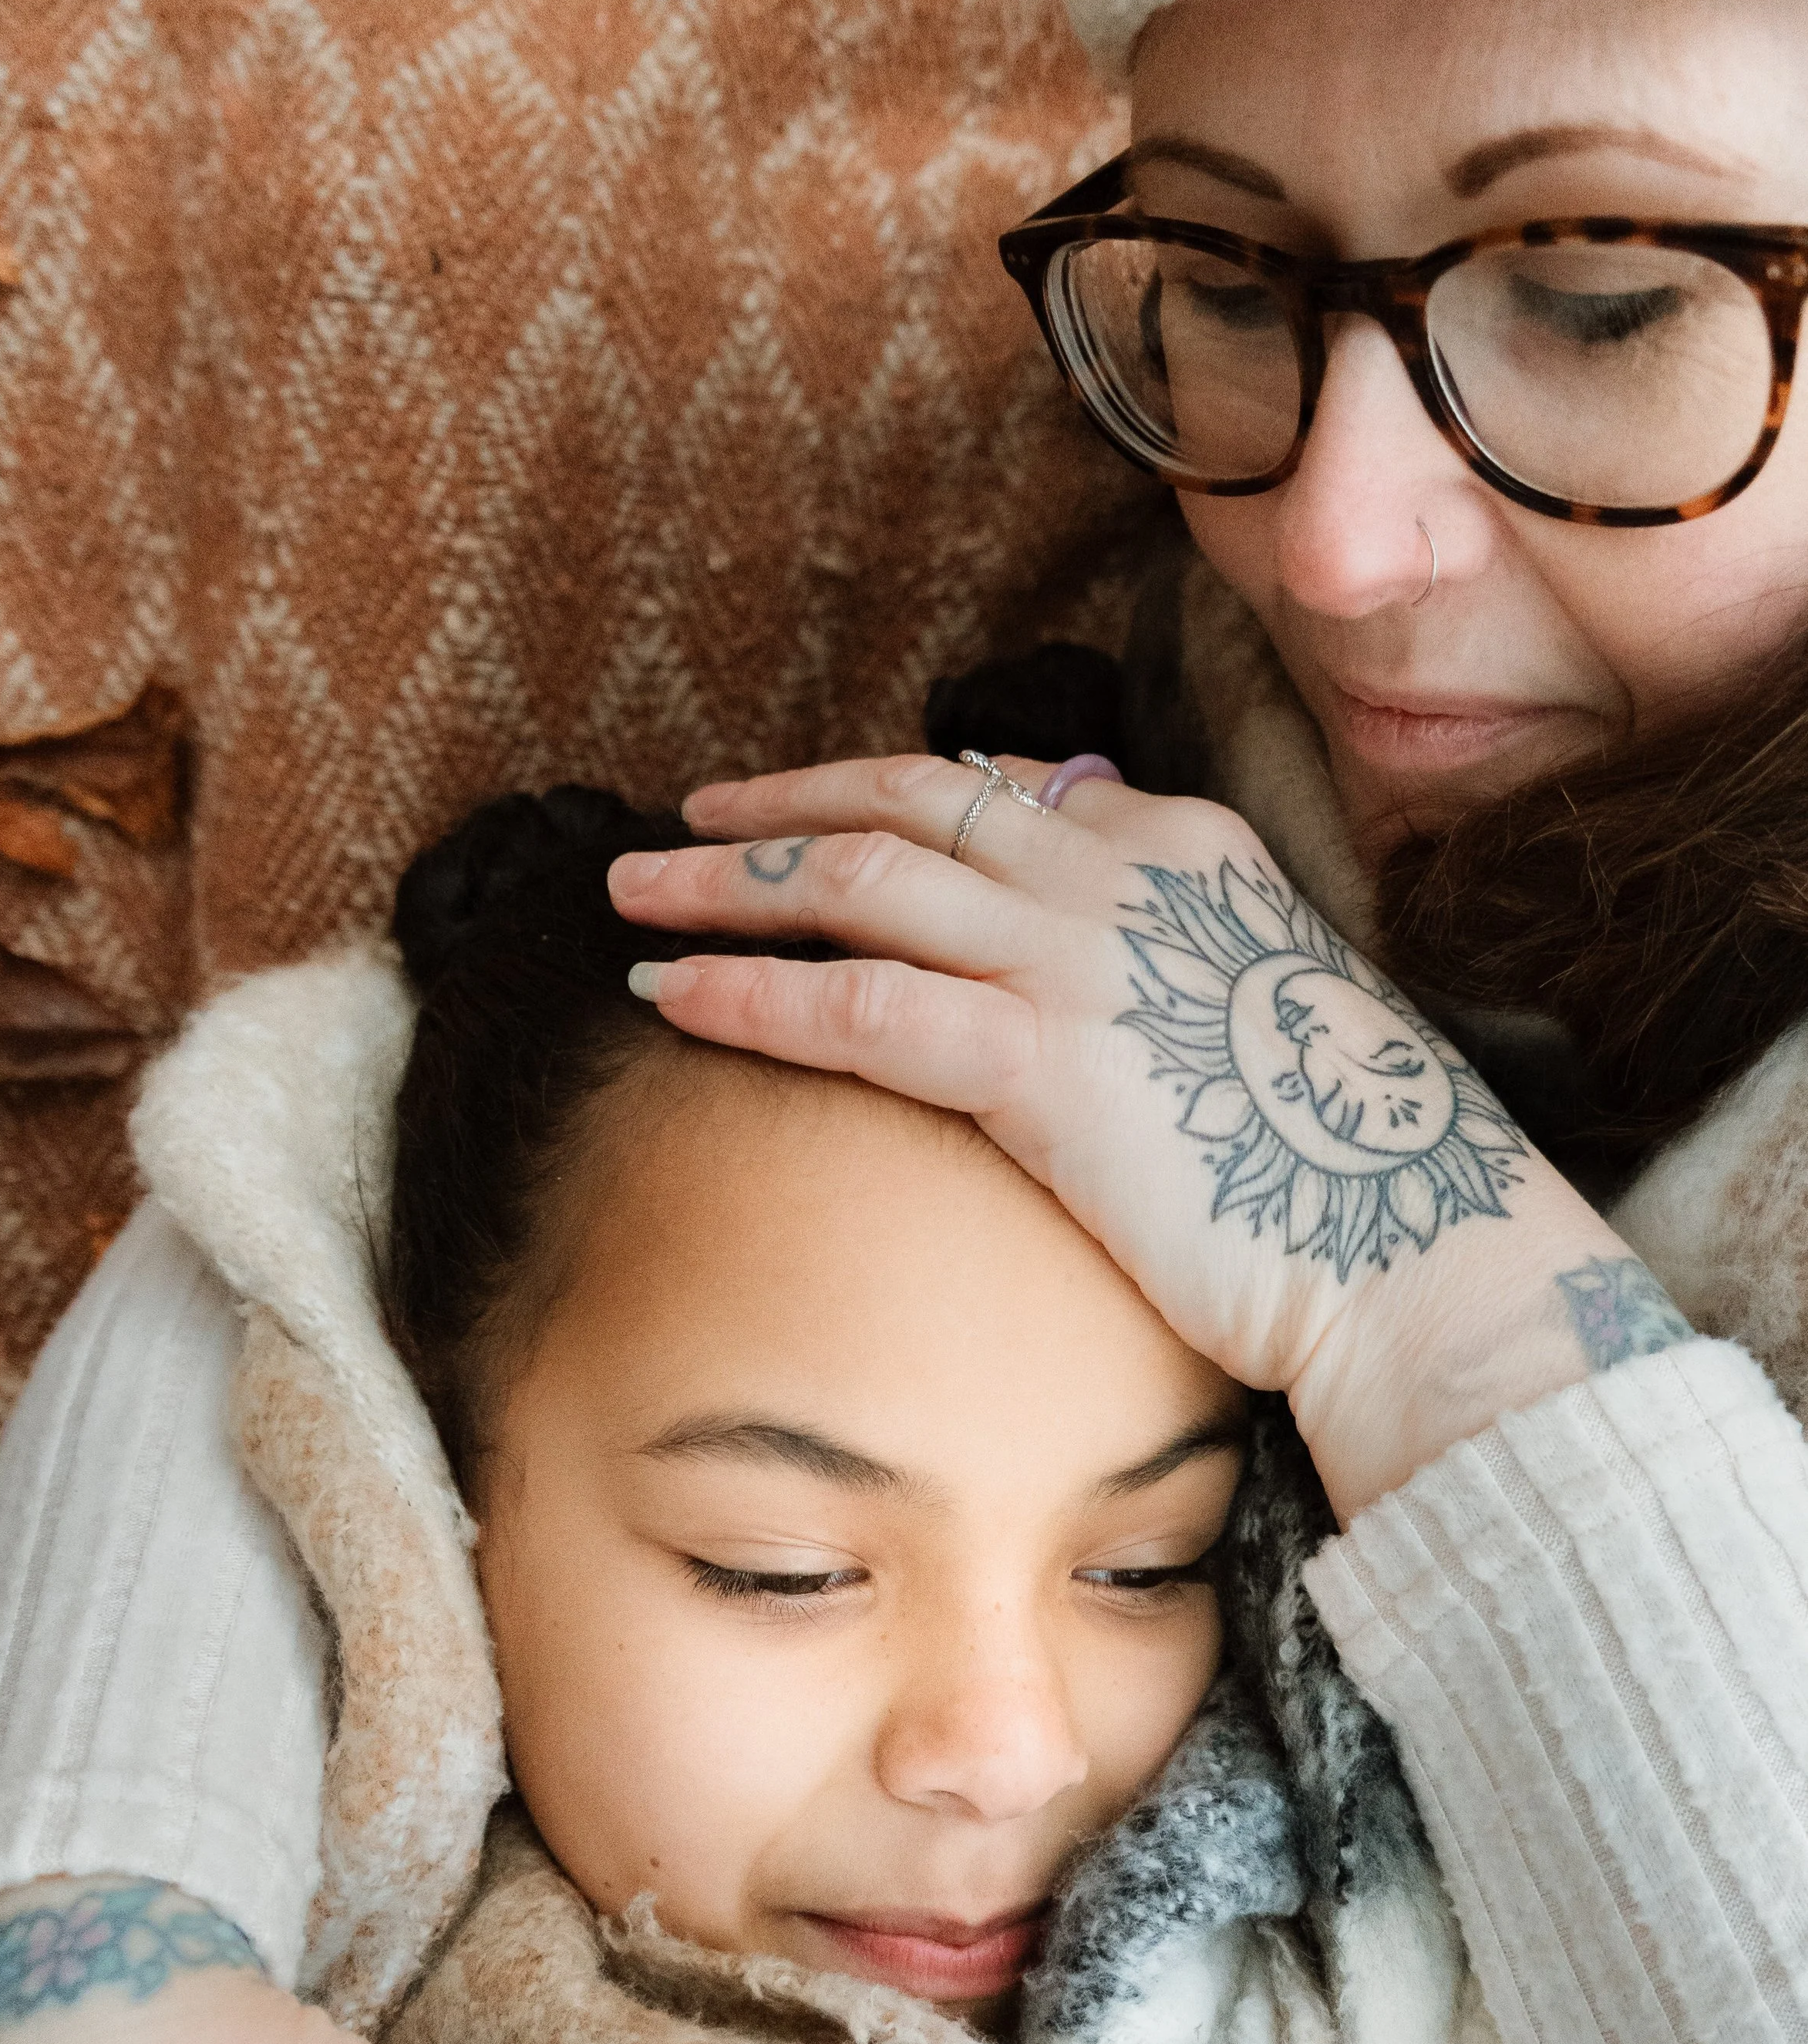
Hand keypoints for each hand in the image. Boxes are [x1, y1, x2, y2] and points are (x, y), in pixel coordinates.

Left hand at [609, 753, 1639, 1516]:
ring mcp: (1078, 956)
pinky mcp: (1039, 1059)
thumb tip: (1061, 972)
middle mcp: (1121, 869)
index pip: (998, 792)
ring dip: (727, 884)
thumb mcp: (1255, 1019)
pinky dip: (748, 992)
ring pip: (858, 880)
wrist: (1412, 1251)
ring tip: (631, 895)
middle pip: (907, 803)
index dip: (880, 797)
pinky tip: (669, 996)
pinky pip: (854, 1001)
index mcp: (1181, 847)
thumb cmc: (1341, 1168)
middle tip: (680, 826)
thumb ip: (1157, 967)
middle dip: (777, 809)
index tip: (806, 818)